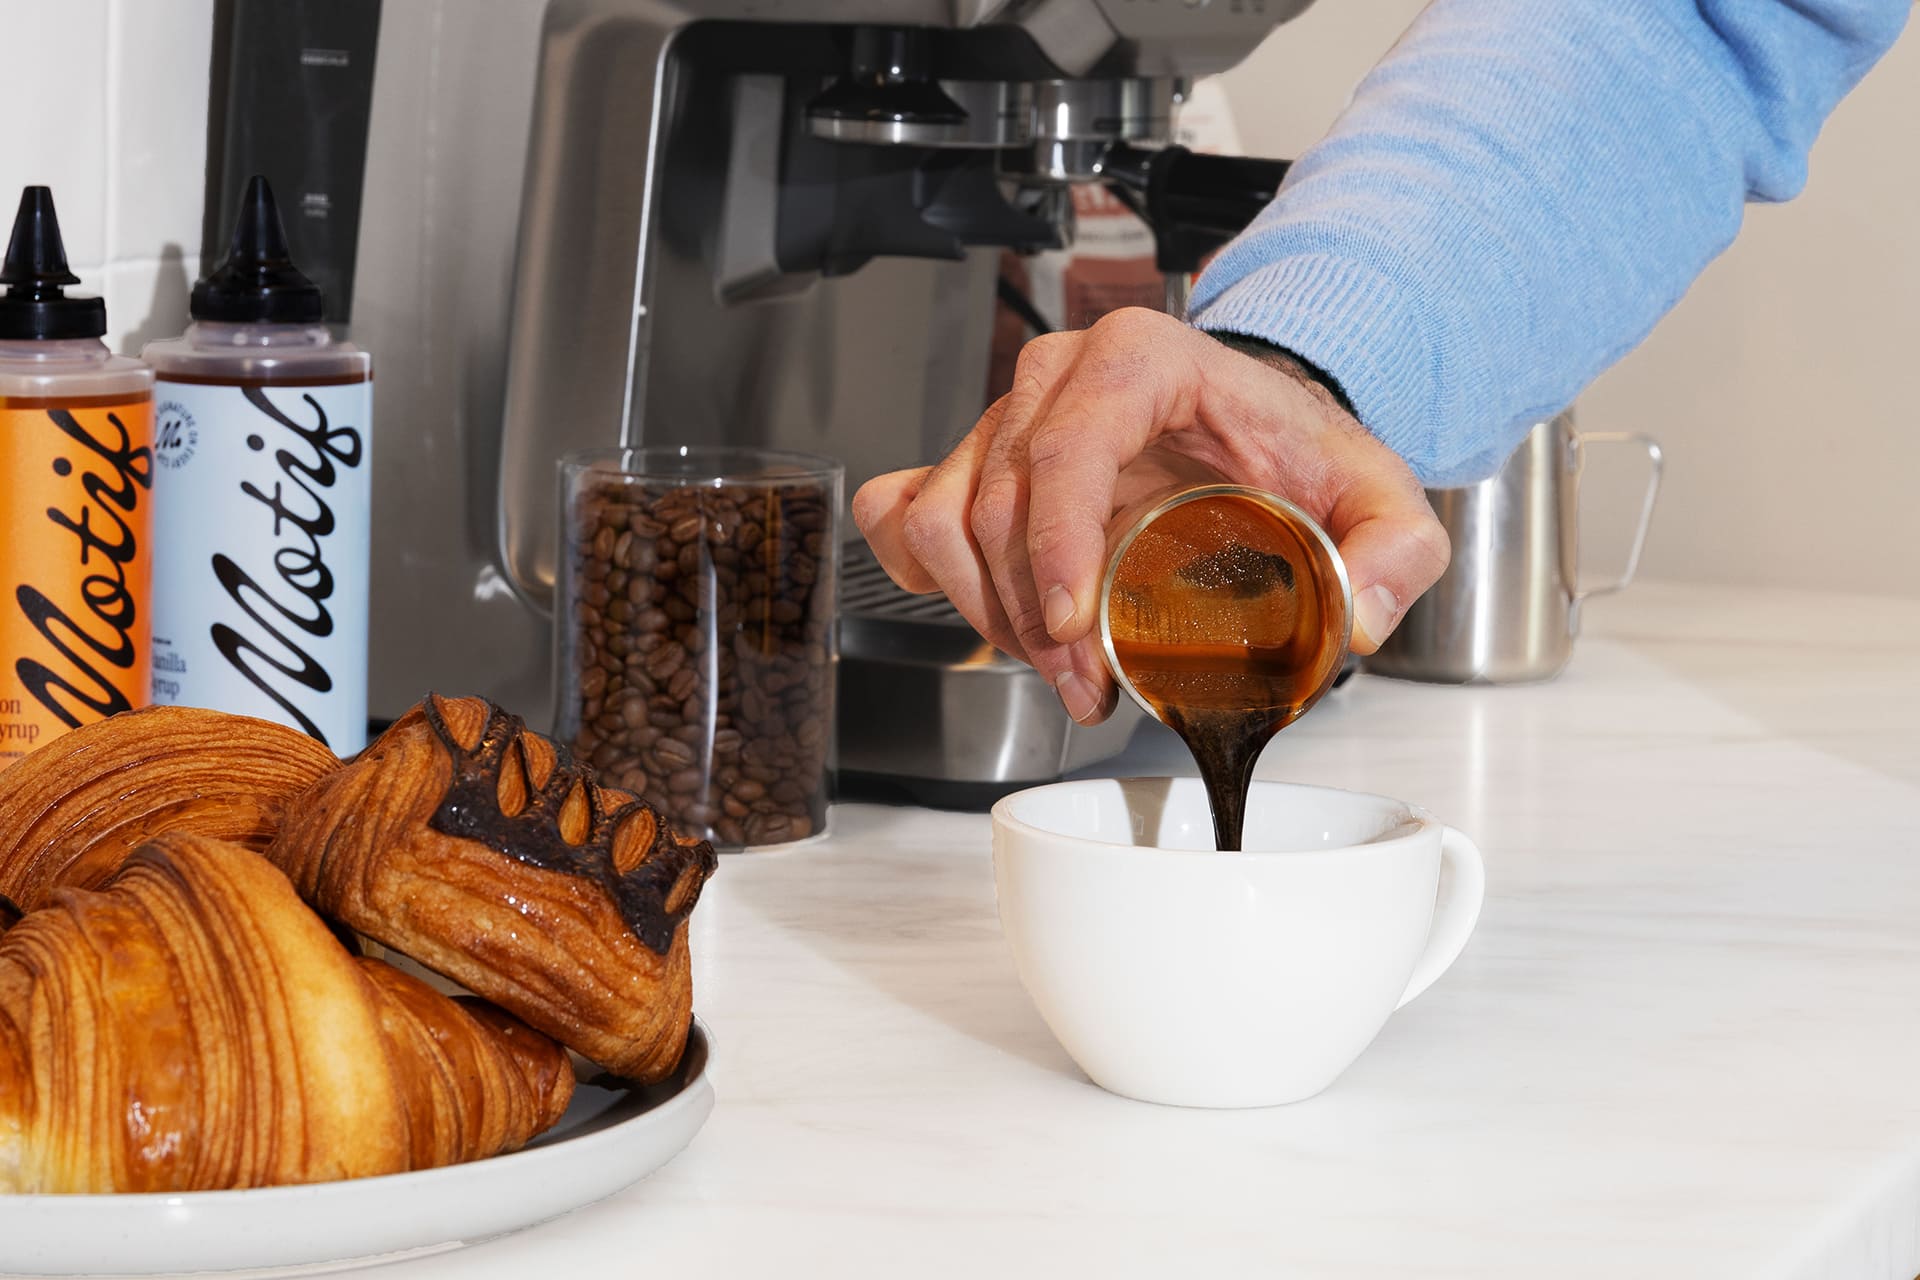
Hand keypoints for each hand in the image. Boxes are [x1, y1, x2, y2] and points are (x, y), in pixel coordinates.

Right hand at [852, 308, 1450, 724]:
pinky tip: (988, 615)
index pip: (1068, 443)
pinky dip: (925, 574)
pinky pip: (905, 514)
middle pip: (998, 499)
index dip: (1055, 542)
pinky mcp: (976, 463)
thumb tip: (1363, 620)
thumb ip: (1398, 549)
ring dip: (987, 614)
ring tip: (1058, 672)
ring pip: (944, 519)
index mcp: (1142, 360)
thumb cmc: (1294, 448)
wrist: (1256, 431)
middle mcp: (1059, 379)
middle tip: (1089, 688)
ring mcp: (1007, 420)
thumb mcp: (1377, 493)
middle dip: (1033, 616)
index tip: (1076, 627)